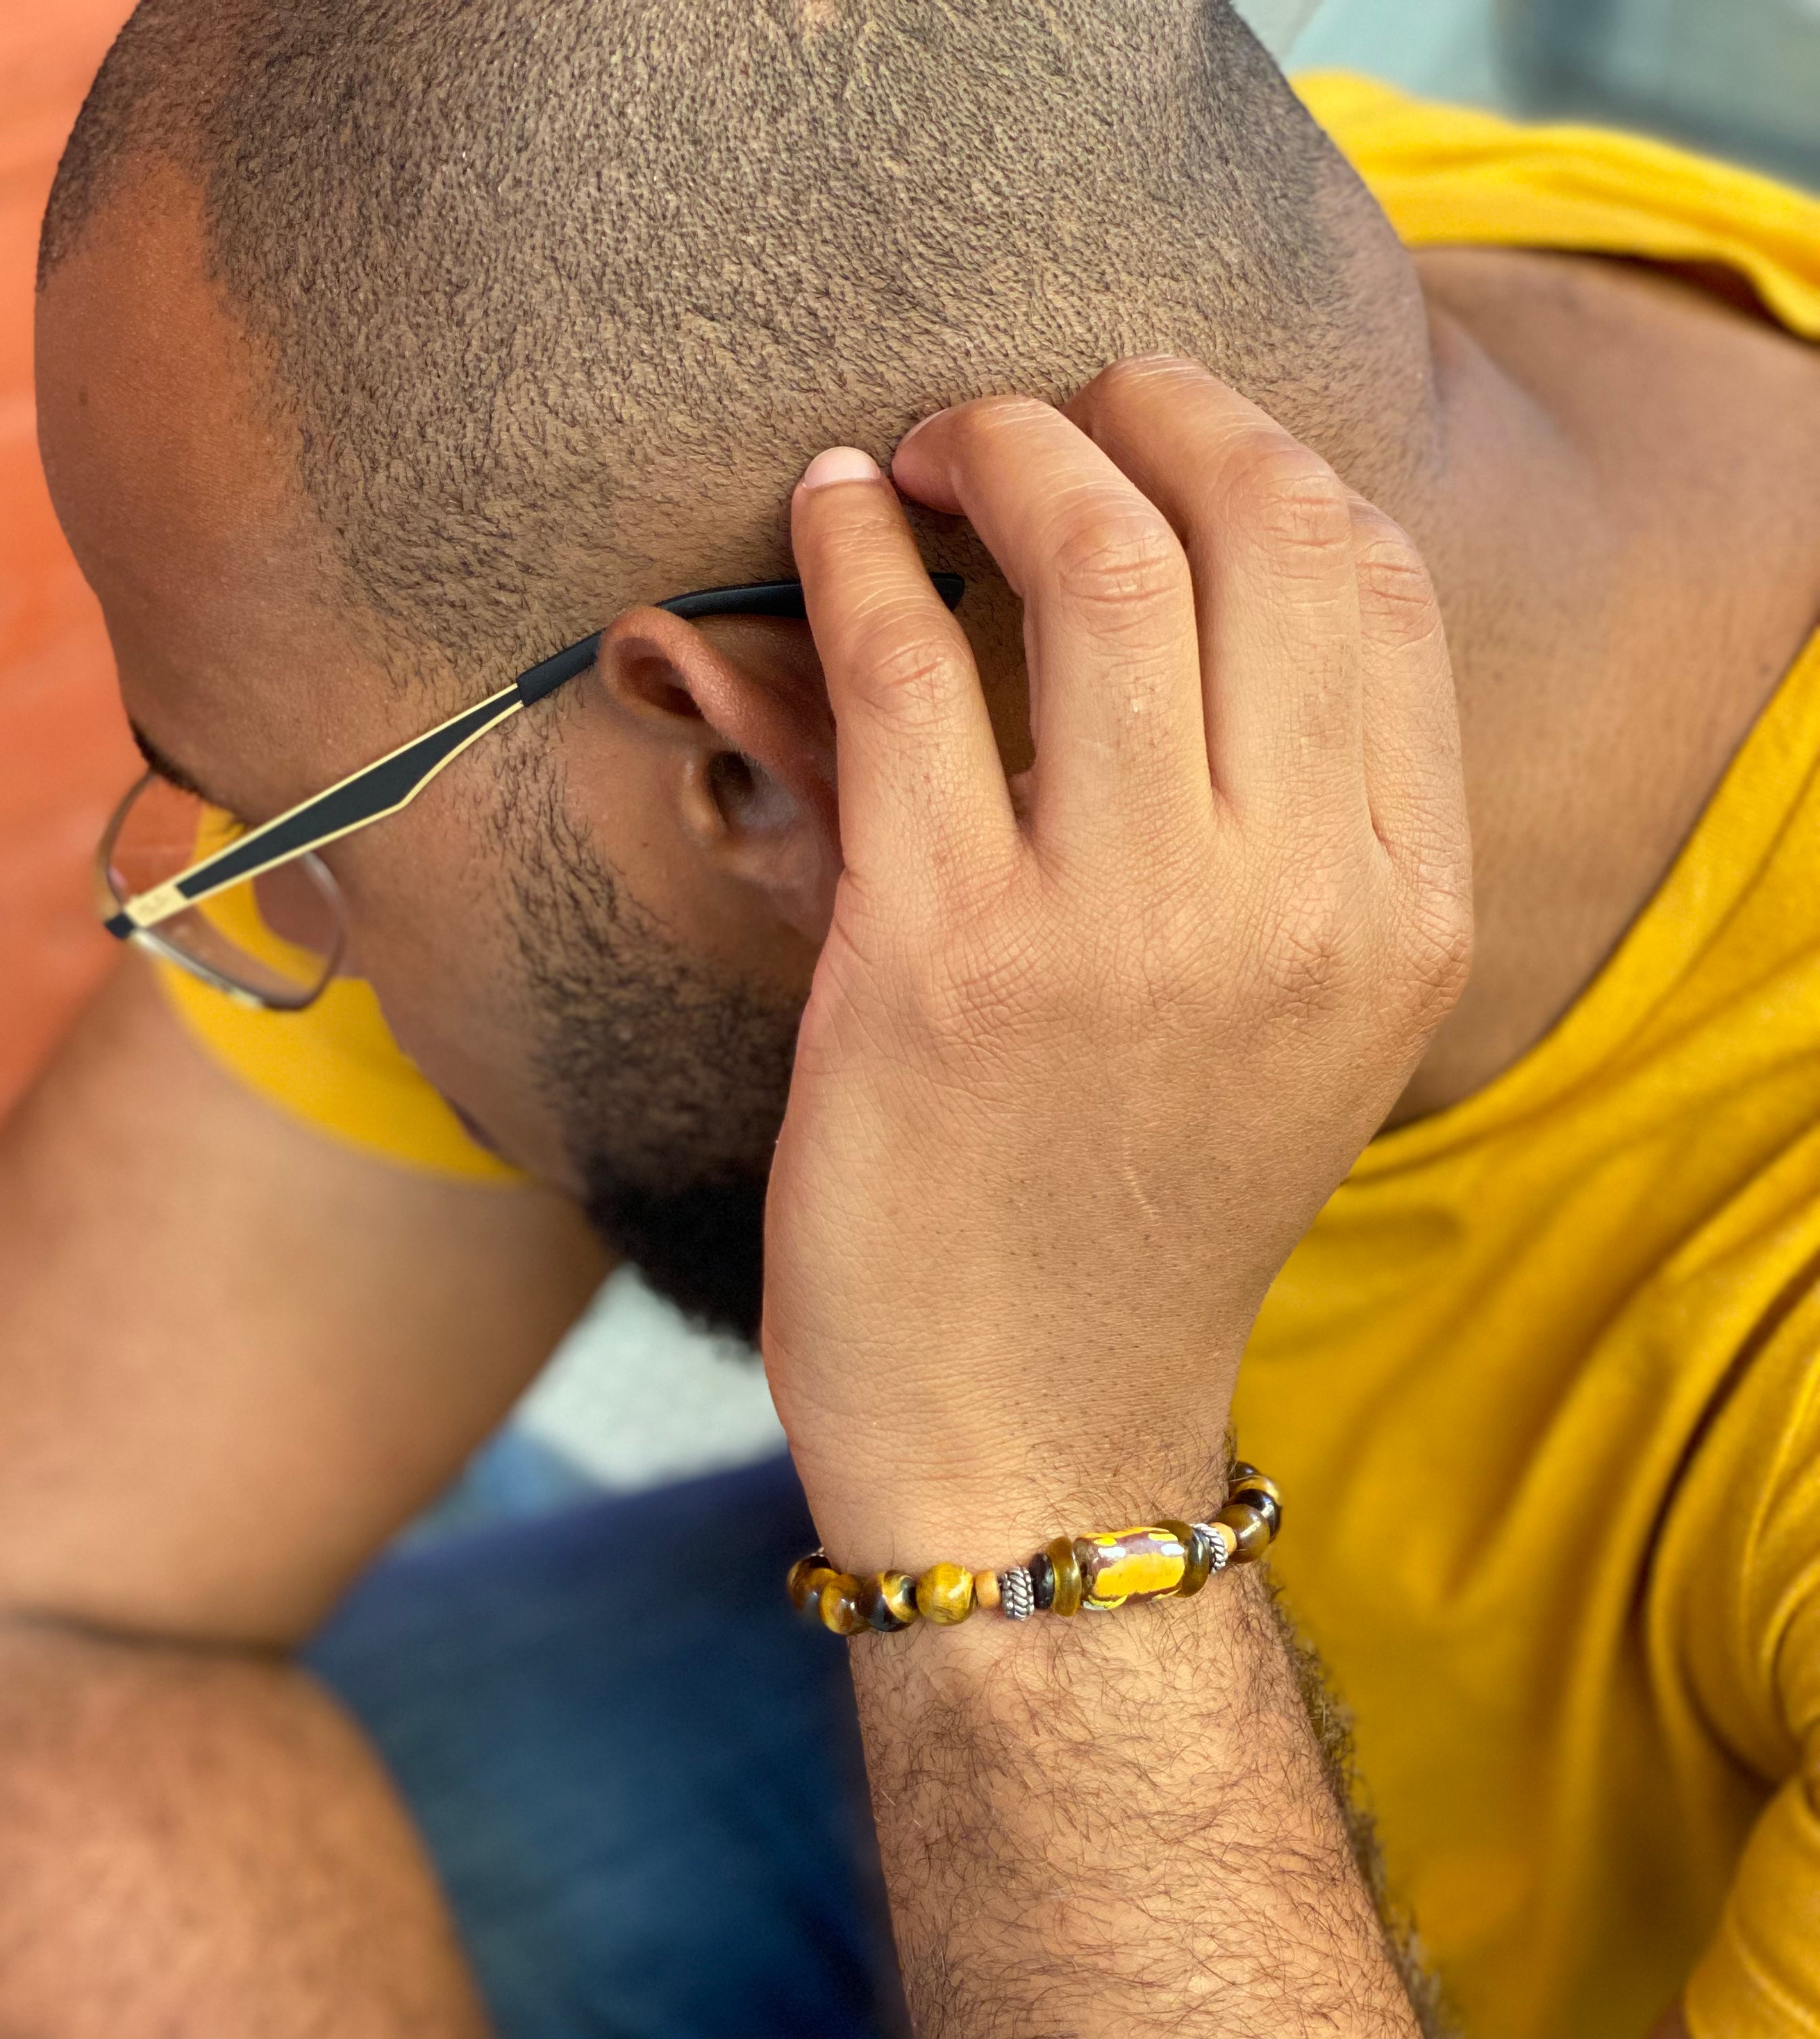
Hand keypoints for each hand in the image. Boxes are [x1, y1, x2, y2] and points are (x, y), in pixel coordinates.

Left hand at [763, 360, 1471, 1558]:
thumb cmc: (1130, 1223)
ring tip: (927, 450)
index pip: (1380, 585)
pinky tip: (828, 515)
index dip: (1261, 459)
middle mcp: (1297, 906)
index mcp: (1403, 913)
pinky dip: (855, 551)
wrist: (1034, 1434)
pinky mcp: (943, 959)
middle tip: (1037, 412)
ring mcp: (1126, 930)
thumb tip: (1127, 582)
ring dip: (1000, 448)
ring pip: (1097, 561)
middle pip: (1264, 528)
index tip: (1163, 435)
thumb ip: (1255, 825)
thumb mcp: (1273, 1028)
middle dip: (1144, 411)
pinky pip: (901, 669)